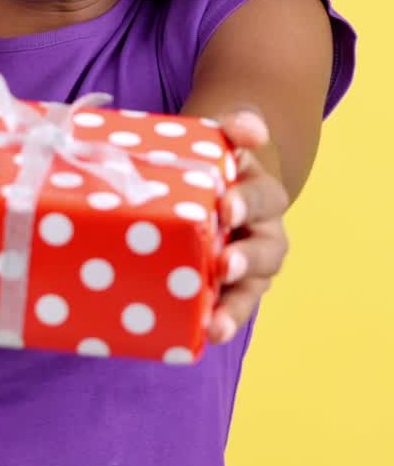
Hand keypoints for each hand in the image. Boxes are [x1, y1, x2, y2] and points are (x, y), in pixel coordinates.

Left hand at [208, 110, 289, 344]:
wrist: (204, 188)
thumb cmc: (208, 165)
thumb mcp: (219, 140)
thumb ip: (234, 128)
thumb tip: (250, 128)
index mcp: (260, 194)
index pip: (261, 196)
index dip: (247, 202)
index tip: (227, 207)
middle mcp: (262, 234)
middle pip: (265, 251)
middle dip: (246, 260)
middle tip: (224, 265)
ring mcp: (246, 269)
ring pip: (251, 291)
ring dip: (235, 308)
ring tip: (217, 324)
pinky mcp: (226, 292)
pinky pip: (227, 312)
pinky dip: (217, 323)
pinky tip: (199, 337)